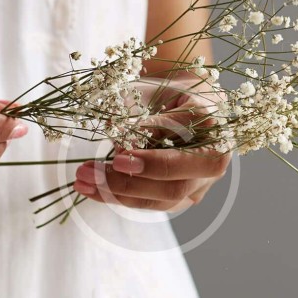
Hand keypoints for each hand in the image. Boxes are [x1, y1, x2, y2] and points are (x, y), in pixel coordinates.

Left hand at [73, 78, 228, 210]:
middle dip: (128, 182)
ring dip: (118, 194)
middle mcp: (215, 158)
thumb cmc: (164, 93)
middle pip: (175, 183)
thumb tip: (121, 145)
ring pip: (163, 200)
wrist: (183, 103)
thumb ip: (138, 115)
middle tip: (88, 172)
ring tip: (82, 181)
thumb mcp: (148, 92)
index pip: (181, 145)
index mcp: (213, 122)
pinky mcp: (185, 197)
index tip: (116, 156)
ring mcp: (202, 182)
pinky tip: (92, 189)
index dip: (150, 155)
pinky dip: (119, 198)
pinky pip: (153, 204)